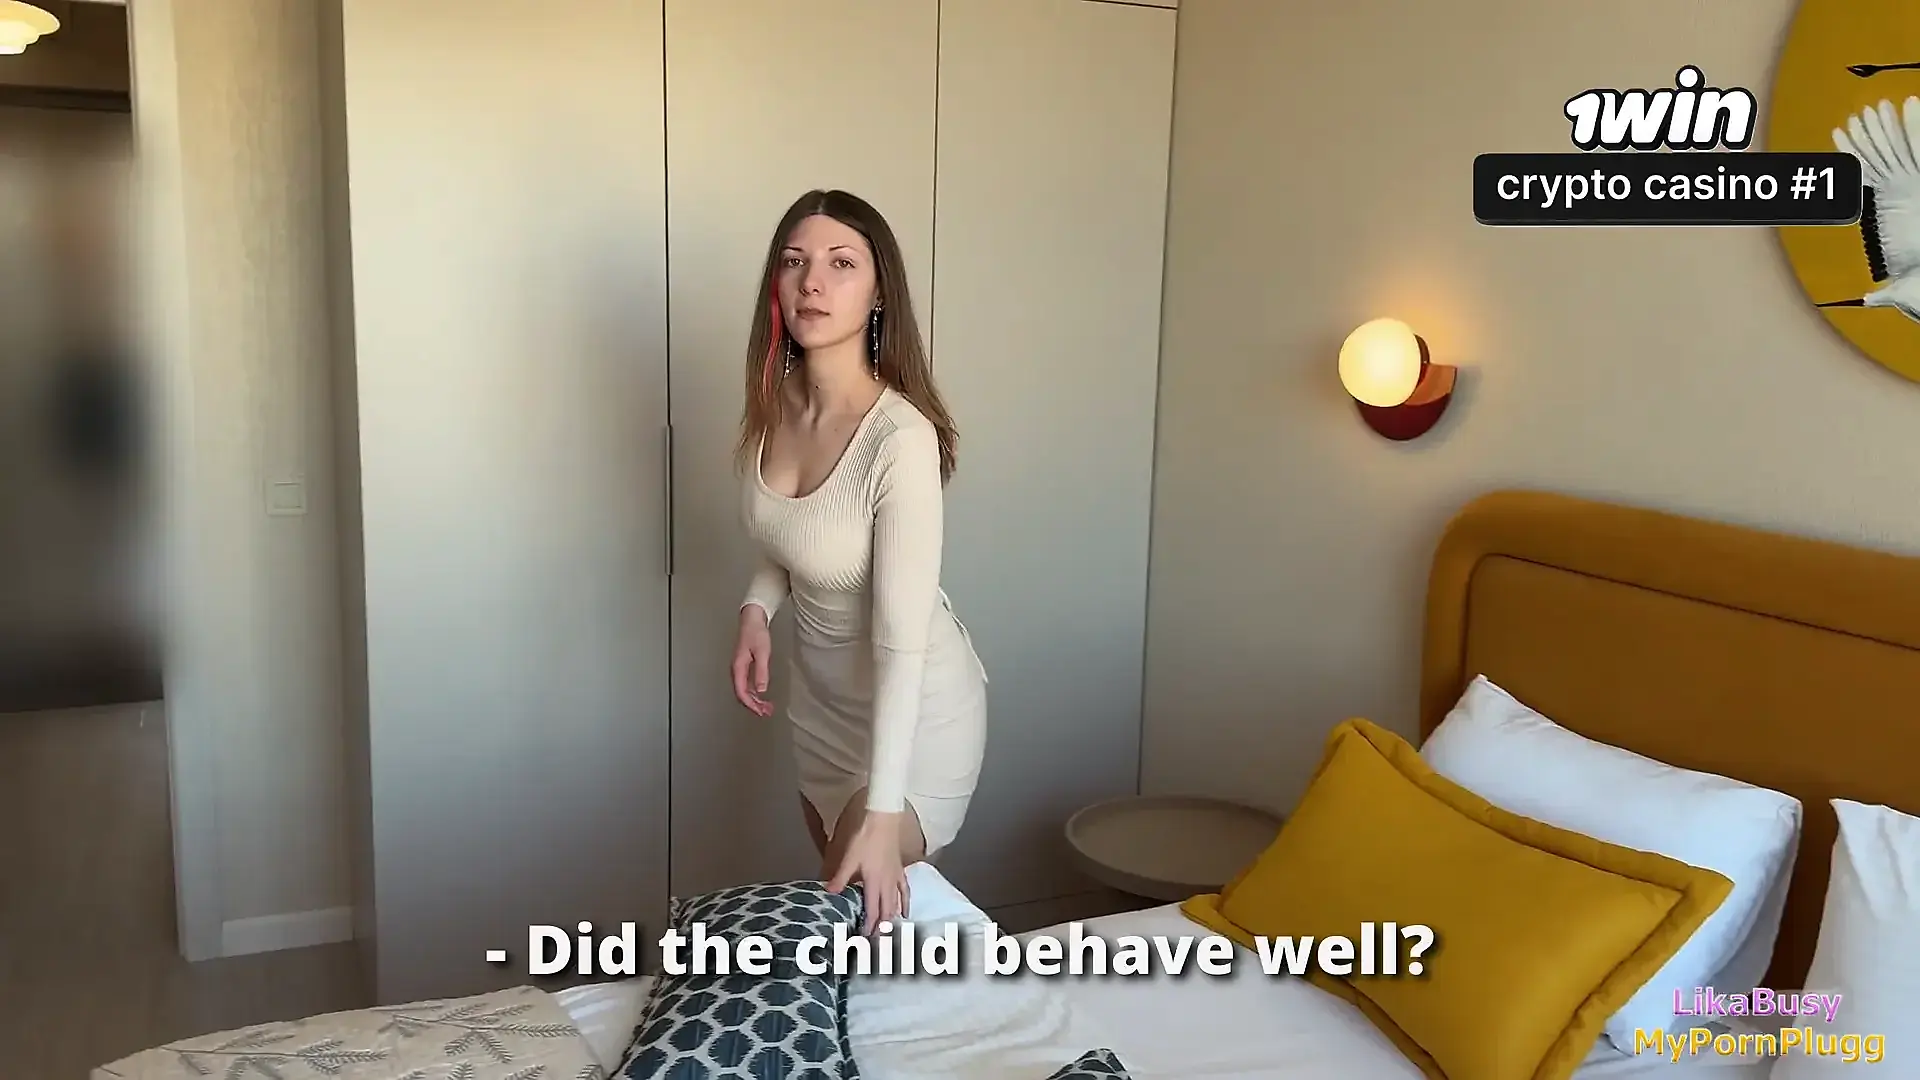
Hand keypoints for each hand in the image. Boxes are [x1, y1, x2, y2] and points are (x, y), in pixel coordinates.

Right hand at [731, 606, 773, 716]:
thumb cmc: (756, 633)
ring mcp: (739, 668)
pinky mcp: (743, 666)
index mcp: (738, 668)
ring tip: (766, 707)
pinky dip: (754, 692)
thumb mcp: (762, 653)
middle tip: (766, 713)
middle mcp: (736, 670)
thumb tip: (761, 690)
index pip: (741, 692)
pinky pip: (746, 684)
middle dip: (753, 705)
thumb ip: (761, 672)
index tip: (760, 712)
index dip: (751, 705)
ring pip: (744, 690)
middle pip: (741, 694)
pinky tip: (762, 695)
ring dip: (754, 700)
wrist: (752, 619)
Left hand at [827, 813, 908, 935]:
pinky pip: (905, 891)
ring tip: (889, 932)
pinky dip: (905, 903)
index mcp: (874, 883)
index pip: (873, 910)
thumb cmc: (865, 839)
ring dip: (893, 919)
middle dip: (882, 928)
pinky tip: (905, 912)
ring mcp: (895, 878)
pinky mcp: (900, 871)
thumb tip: (828, 893)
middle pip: (887, 911)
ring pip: (896, 904)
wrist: (883, 821)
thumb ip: (840, 877)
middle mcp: (887, 884)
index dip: (870, 926)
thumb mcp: (849, 858)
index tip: (865, 939)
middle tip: (877, 942)